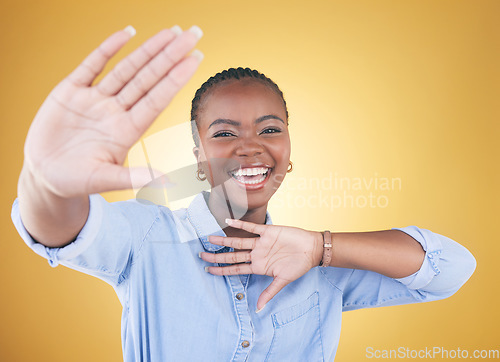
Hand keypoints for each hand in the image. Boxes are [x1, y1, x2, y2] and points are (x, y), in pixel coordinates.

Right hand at [23, 25, 202, 197]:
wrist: (46, 175)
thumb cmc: (77, 181)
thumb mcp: (106, 179)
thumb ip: (135, 177)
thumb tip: (170, 183)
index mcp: (127, 131)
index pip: (157, 99)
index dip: (175, 79)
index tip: (195, 60)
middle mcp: (116, 111)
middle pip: (148, 78)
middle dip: (170, 56)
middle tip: (192, 34)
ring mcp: (95, 99)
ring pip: (126, 69)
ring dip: (148, 50)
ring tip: (171, 32)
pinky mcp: (70, 92)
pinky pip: (92, 65)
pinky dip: (108, 48)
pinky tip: (127, 33)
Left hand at [200, 219, 323, 311]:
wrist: (312, 250)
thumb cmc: (299, 266)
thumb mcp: (283, 281)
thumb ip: (269, 293)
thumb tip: (259, 310)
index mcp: (258, 266)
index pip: (235, 269)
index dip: (221, 270)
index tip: (207, 270)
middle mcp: (256, 254)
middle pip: (232, 256)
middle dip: (217, 256)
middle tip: (200, 255)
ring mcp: (261, 243)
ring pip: (238, 242)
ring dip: (224, 240)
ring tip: (209, 238)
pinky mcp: (268, 231)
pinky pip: (251, 228)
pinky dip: (240, 225)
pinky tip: (228, 221)